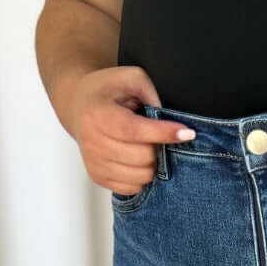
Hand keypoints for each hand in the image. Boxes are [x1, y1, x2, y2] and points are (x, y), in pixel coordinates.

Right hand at [66, 67, 196, 196]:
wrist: (79, 106)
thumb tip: (168, 119)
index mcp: (98, 114)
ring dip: (153, 164)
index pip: (134, 130)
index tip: (187, 133)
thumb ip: (150, 92)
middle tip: (159, 136)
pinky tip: (138, 159)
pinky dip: (142, 175)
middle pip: (142, 156)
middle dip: (159, 147)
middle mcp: (92, 141)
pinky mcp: (98, 177)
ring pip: (140, 176)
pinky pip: (132, 187)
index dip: (163, 133)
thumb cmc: (108, 91)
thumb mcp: (130, 77)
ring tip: (147, 146)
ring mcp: (94, 162)